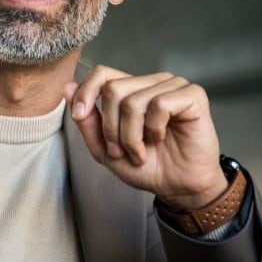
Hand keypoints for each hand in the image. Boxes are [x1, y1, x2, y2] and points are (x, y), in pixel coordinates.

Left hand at [64, 65, 227, 209]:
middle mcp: (151, 83)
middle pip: (113, 89)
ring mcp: (173, 86)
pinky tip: (160, 139)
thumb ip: (87, 120)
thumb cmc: (146, 167)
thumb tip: (68, 87)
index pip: (102, 73)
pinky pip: (160, 104)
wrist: (177, 187)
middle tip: (121, 150)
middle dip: (111, 127)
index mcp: (131, 90)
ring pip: (133, 100)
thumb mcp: (105, 148)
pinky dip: (154, 129)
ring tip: (141, 151)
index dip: (86, 91)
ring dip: (131, 135)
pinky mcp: (193, 95)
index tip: (79, 115)